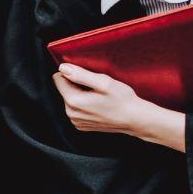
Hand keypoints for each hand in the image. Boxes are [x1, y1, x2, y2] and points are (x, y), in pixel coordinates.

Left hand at [54, 64, 185, 151]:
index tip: (86, 77)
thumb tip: (63, 68)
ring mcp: (76, 121)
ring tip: (99, 96)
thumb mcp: (103, 82)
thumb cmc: (122, 100)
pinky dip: (85, 104)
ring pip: (70, 99)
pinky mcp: (81, 125)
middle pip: (64, 89)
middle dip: (77, 85)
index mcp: (73, 101)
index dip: (72, 74)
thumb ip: (80, 74)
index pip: (58, 79)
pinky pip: (76, 109)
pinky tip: (98, 104)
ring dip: (81, 95)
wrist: (135, 119)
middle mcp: (71, 113)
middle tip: (96, 87)